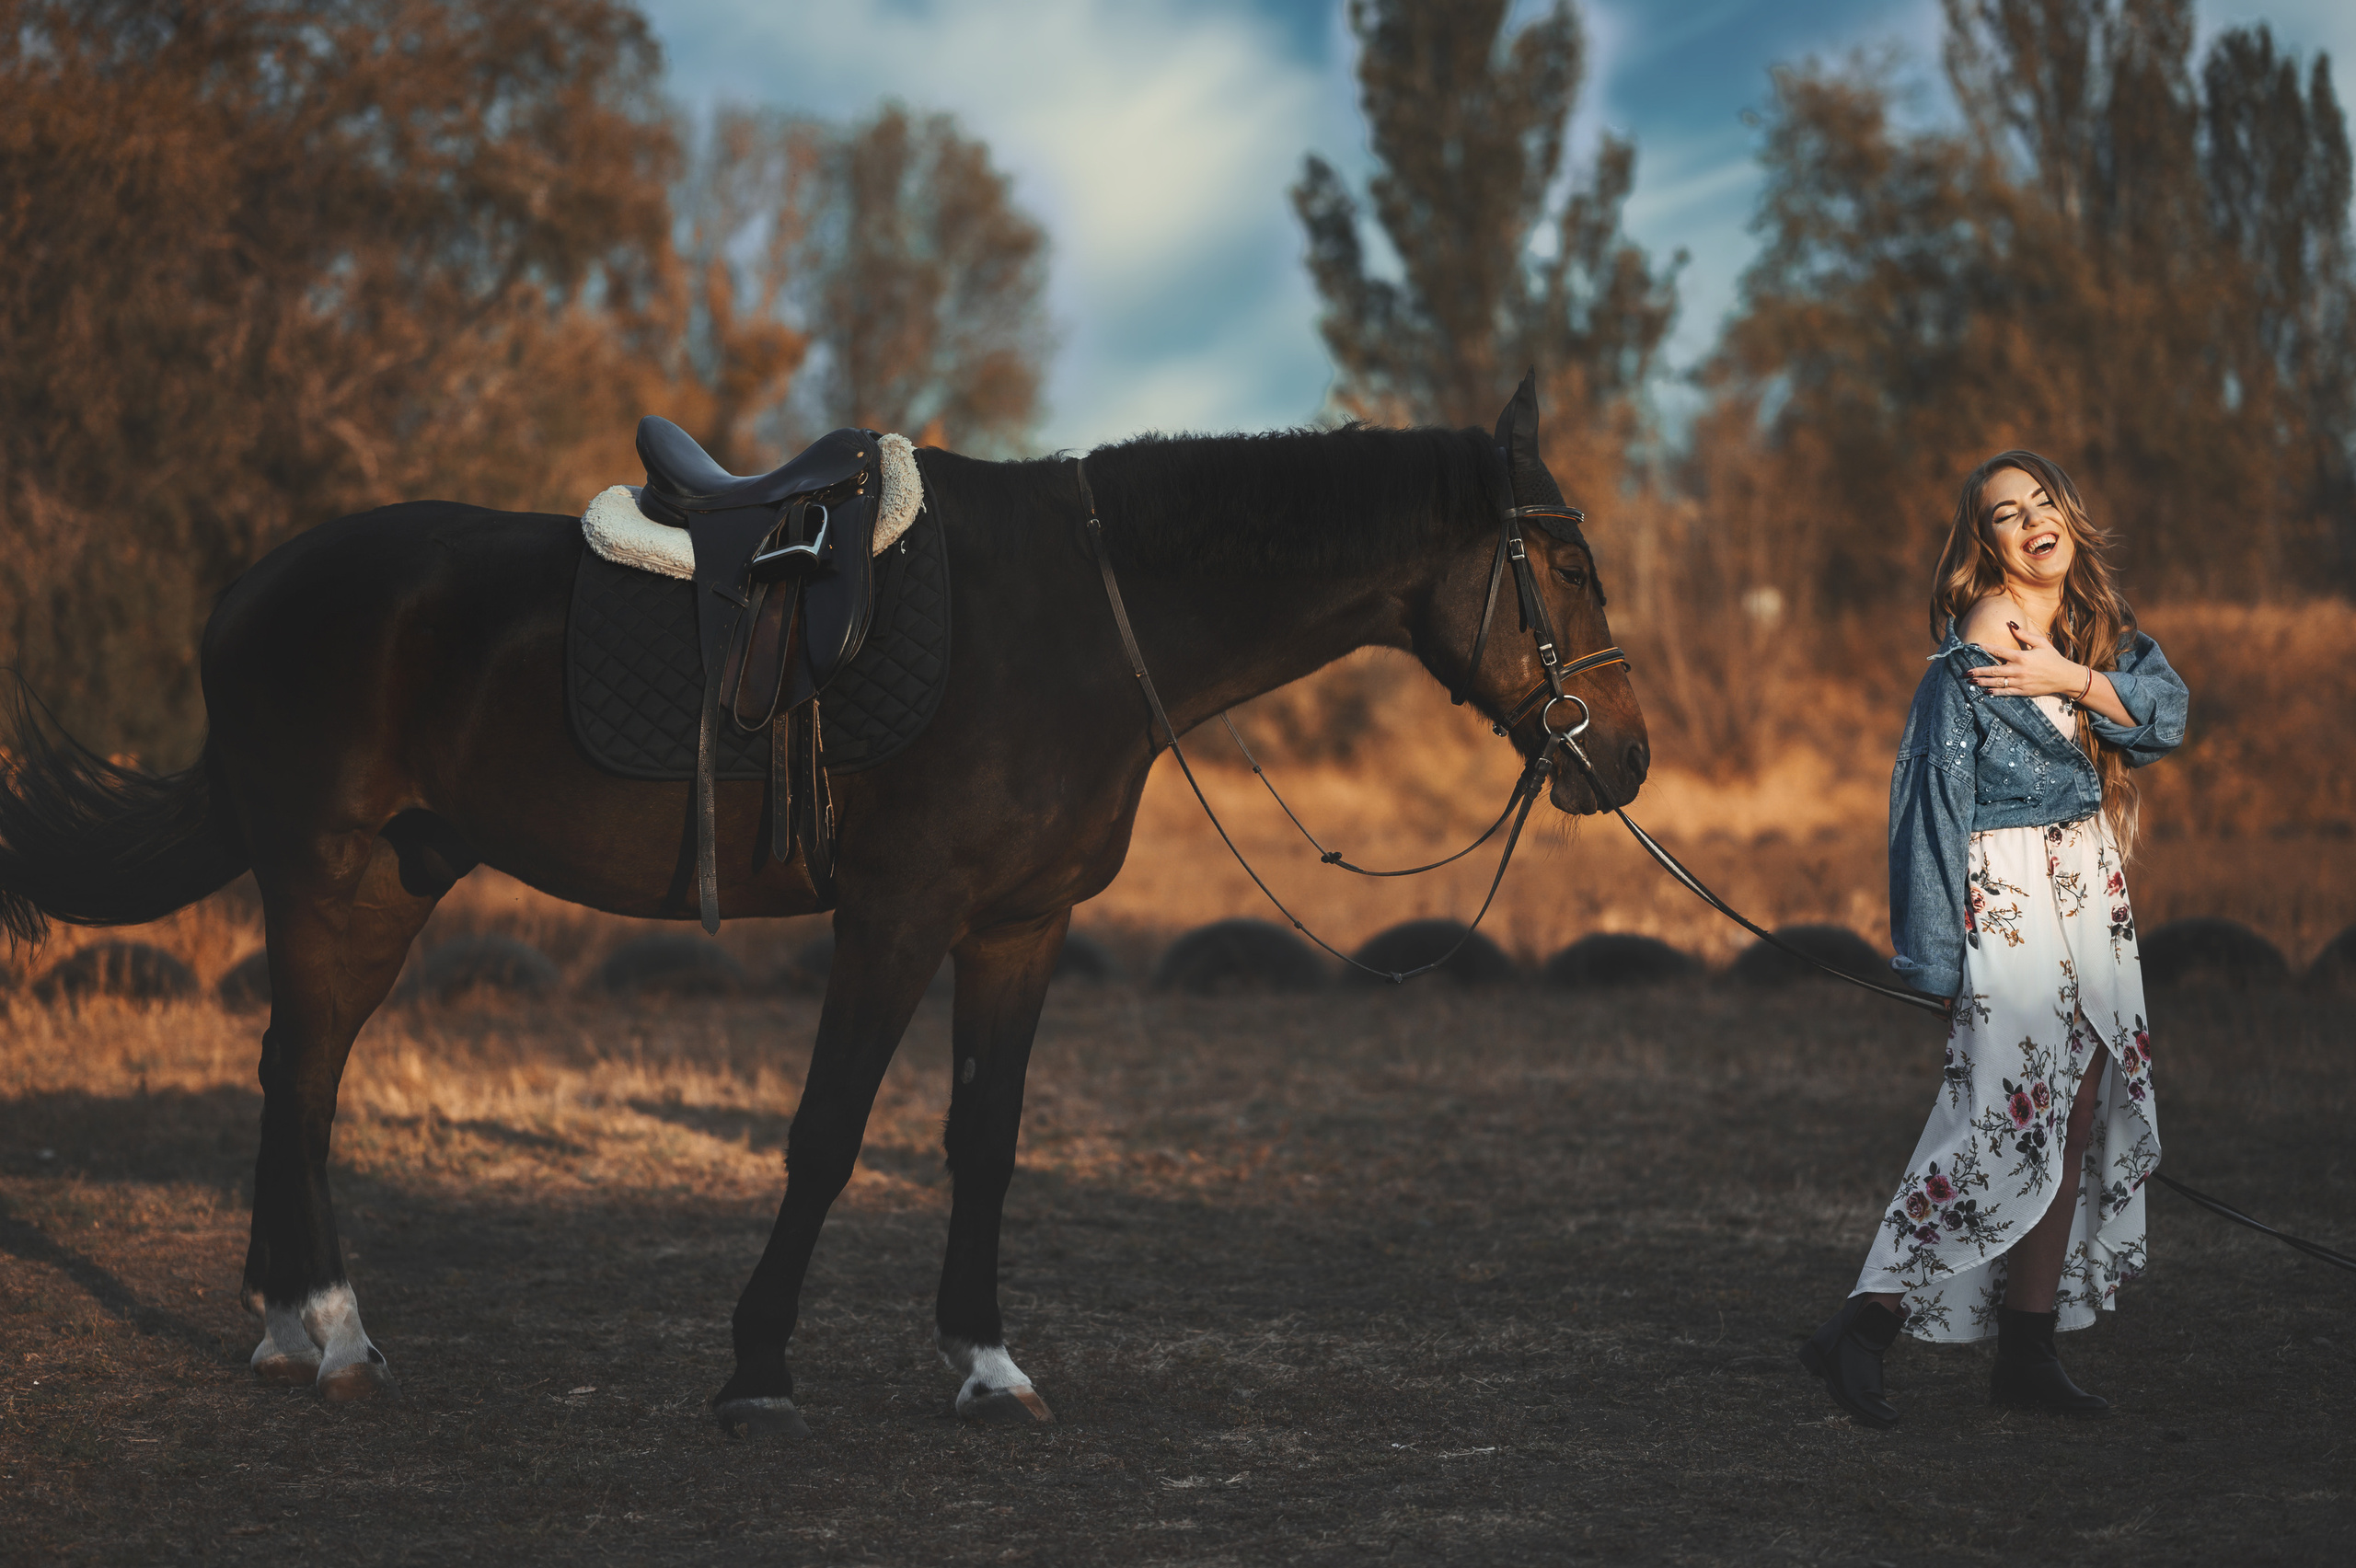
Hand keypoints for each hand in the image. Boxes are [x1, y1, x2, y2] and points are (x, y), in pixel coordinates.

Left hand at [1965, 621, 2083, 699]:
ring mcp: (2020, 682)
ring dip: (1982, 682)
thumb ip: (2024, 634)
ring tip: (1970, 682)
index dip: (1985, 648)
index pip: (1999, 651)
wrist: (2065, 677)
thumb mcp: (2041, 643)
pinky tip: (1984, 692)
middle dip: (1978, 671)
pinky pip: (2006, 692)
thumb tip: (2010, 624)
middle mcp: (2019, 670)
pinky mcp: (2023, 692)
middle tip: (1965, 672)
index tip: (1973, 646)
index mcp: (2022, 657)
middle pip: (1993, 670)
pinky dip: (1994, 692)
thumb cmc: (2053, 658)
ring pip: (1997, 683)